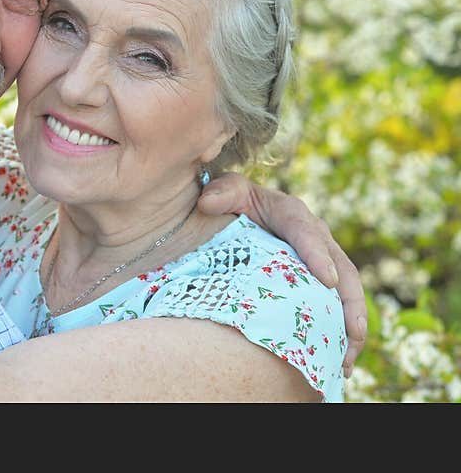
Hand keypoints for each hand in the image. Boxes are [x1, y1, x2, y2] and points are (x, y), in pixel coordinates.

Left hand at [197, 172, 366, 378]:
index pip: (306, 232)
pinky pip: (335, 309)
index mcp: (291, 213)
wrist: (231, 214)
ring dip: (351, 328)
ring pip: (346, 294)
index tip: (328, 281)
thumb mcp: (225, 193)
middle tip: (352, 332)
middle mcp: (314, 237)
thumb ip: (221, 193)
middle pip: (341, 269)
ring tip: (347, 361)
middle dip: (350, 303)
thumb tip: (207, 202)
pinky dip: (339, 336)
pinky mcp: (317, 283)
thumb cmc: (229, 203)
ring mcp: (320, 261)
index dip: (318, 256)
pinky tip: (337, 366)